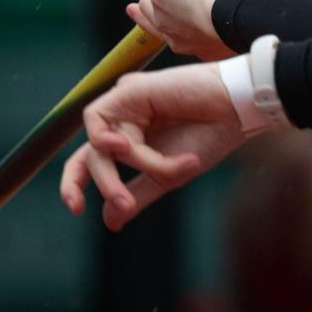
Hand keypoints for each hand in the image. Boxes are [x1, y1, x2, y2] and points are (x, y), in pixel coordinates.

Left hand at [60, 62, 248, 231]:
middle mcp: (124, 122)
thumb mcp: (168, 175)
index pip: (90, 162)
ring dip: (127, 165)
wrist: (235, 110)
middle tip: (126, 204)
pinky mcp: (126, 90)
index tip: (76, 209)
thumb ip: (137, 193)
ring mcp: (125, 105)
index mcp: (133, 139)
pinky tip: (127, 146)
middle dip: (107, 185)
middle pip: (91, 158)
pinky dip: (111, 141)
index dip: (75, 184)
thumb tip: (110, 221)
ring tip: (165, 168)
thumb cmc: (210, 138)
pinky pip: (100, 122)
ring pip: (97, 145)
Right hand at [127, 0, 254, 60]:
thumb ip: (220, 23)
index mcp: (183, 43)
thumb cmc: (240, 28)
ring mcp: (160, 7)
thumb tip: (231, 10)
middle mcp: (166, 30)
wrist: (233, 25)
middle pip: (149, 4)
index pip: (160, 29)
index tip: (135, 8)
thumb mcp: (228, 29)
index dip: (149, 18)